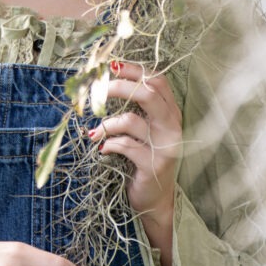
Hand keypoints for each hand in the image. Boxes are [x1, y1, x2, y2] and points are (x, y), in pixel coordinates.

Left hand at [89, 60, 181, 265]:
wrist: (157, 200)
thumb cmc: (145, 159)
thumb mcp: (145, 131)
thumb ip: (135, 109)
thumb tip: (106, 83)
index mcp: (170, 113)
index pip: (157, 81)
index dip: (134, 70)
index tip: (112, 65)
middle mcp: (172, 126)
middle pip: (148, 93)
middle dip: (119, 87)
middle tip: (99, 89)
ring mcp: (165, 146)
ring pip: (131, 120)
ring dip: (107, 123)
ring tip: (94, 132)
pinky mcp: (153, 165)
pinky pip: (125, 146)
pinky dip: (108, 144)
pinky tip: (102, 149)